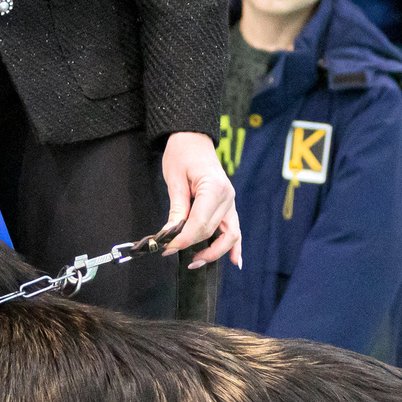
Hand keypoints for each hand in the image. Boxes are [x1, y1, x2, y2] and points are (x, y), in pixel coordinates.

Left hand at [159, 131, 240, 270]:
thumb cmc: (182, 154)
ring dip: (214, 252)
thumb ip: (177, 209)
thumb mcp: (174, 179)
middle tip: (168, 251)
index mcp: (214, 188)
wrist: (193, 139)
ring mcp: (231, 202)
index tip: (166, 248)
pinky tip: (234, 262)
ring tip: (196, 262)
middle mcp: (227, 197)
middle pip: (211, 231)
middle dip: (191, 245)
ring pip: (229, 235)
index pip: (200, 223)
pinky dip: (235, 247)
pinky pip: (235, 229)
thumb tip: (171, 234)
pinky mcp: (229, 206)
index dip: (183, 239)